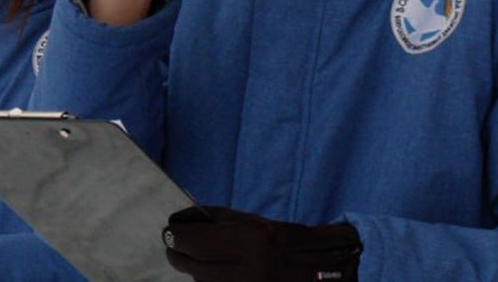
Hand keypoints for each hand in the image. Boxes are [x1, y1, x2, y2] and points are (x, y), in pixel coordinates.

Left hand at [163, 206, 361, 281]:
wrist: (330, 274)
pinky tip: (209, 274)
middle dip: (178, 254)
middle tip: (171, 245)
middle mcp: (252, 271)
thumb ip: (223, 223)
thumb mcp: (260, 224)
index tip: (167, 230)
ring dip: (194, 271)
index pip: (198, 242)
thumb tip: (187, 221)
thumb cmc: (293, 242)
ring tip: (191, 258)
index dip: (177, 236)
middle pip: (195, 267)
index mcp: (255, 241)